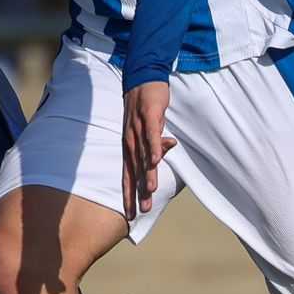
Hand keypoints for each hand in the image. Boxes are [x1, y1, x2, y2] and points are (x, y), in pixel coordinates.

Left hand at [121, 82, 175, 220]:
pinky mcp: (149, 117)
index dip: (128, 194)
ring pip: (143, 156)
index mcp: (129, 146)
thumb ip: (156, 144)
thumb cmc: (146, 107)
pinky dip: (153, 149)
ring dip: (147, 174)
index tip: (130, 215)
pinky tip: (155, 161)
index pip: (128, 175)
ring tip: (150, 193)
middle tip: (139, 212)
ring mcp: (139, 129)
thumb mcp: (151, 128)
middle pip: (134, 171)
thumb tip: (165, 153)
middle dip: (136, 192)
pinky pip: (151, 136)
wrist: (143, 78)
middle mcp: (130, 141)